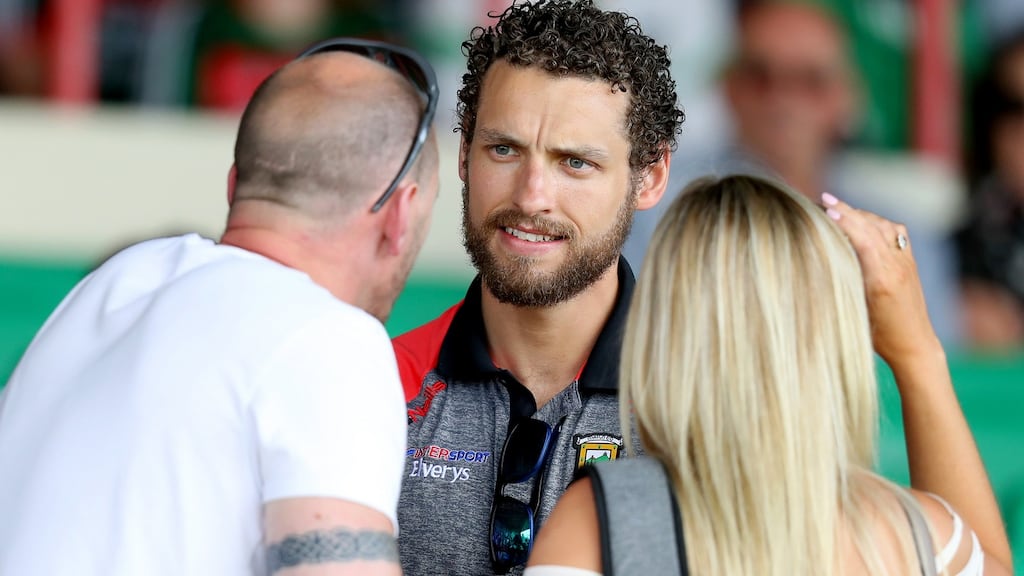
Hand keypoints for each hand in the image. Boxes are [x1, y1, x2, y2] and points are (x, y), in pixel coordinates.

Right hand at [821, 193, 940, 368]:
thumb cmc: (879, 337)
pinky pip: (895, 232)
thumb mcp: (855, 312)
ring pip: (884, 226)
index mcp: (883, 279)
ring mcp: (906, 262)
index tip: (824, 208)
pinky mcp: (910, 263)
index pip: (863, 238)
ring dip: (861, 214)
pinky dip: (877, 222)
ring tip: (838, 207)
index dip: (844, 221)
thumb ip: (844, 283)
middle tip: (824, 199)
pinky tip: (864, 222)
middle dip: (847, 211)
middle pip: (871, 227)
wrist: (915, 345)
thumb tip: (821, 260)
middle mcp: (897, 266)